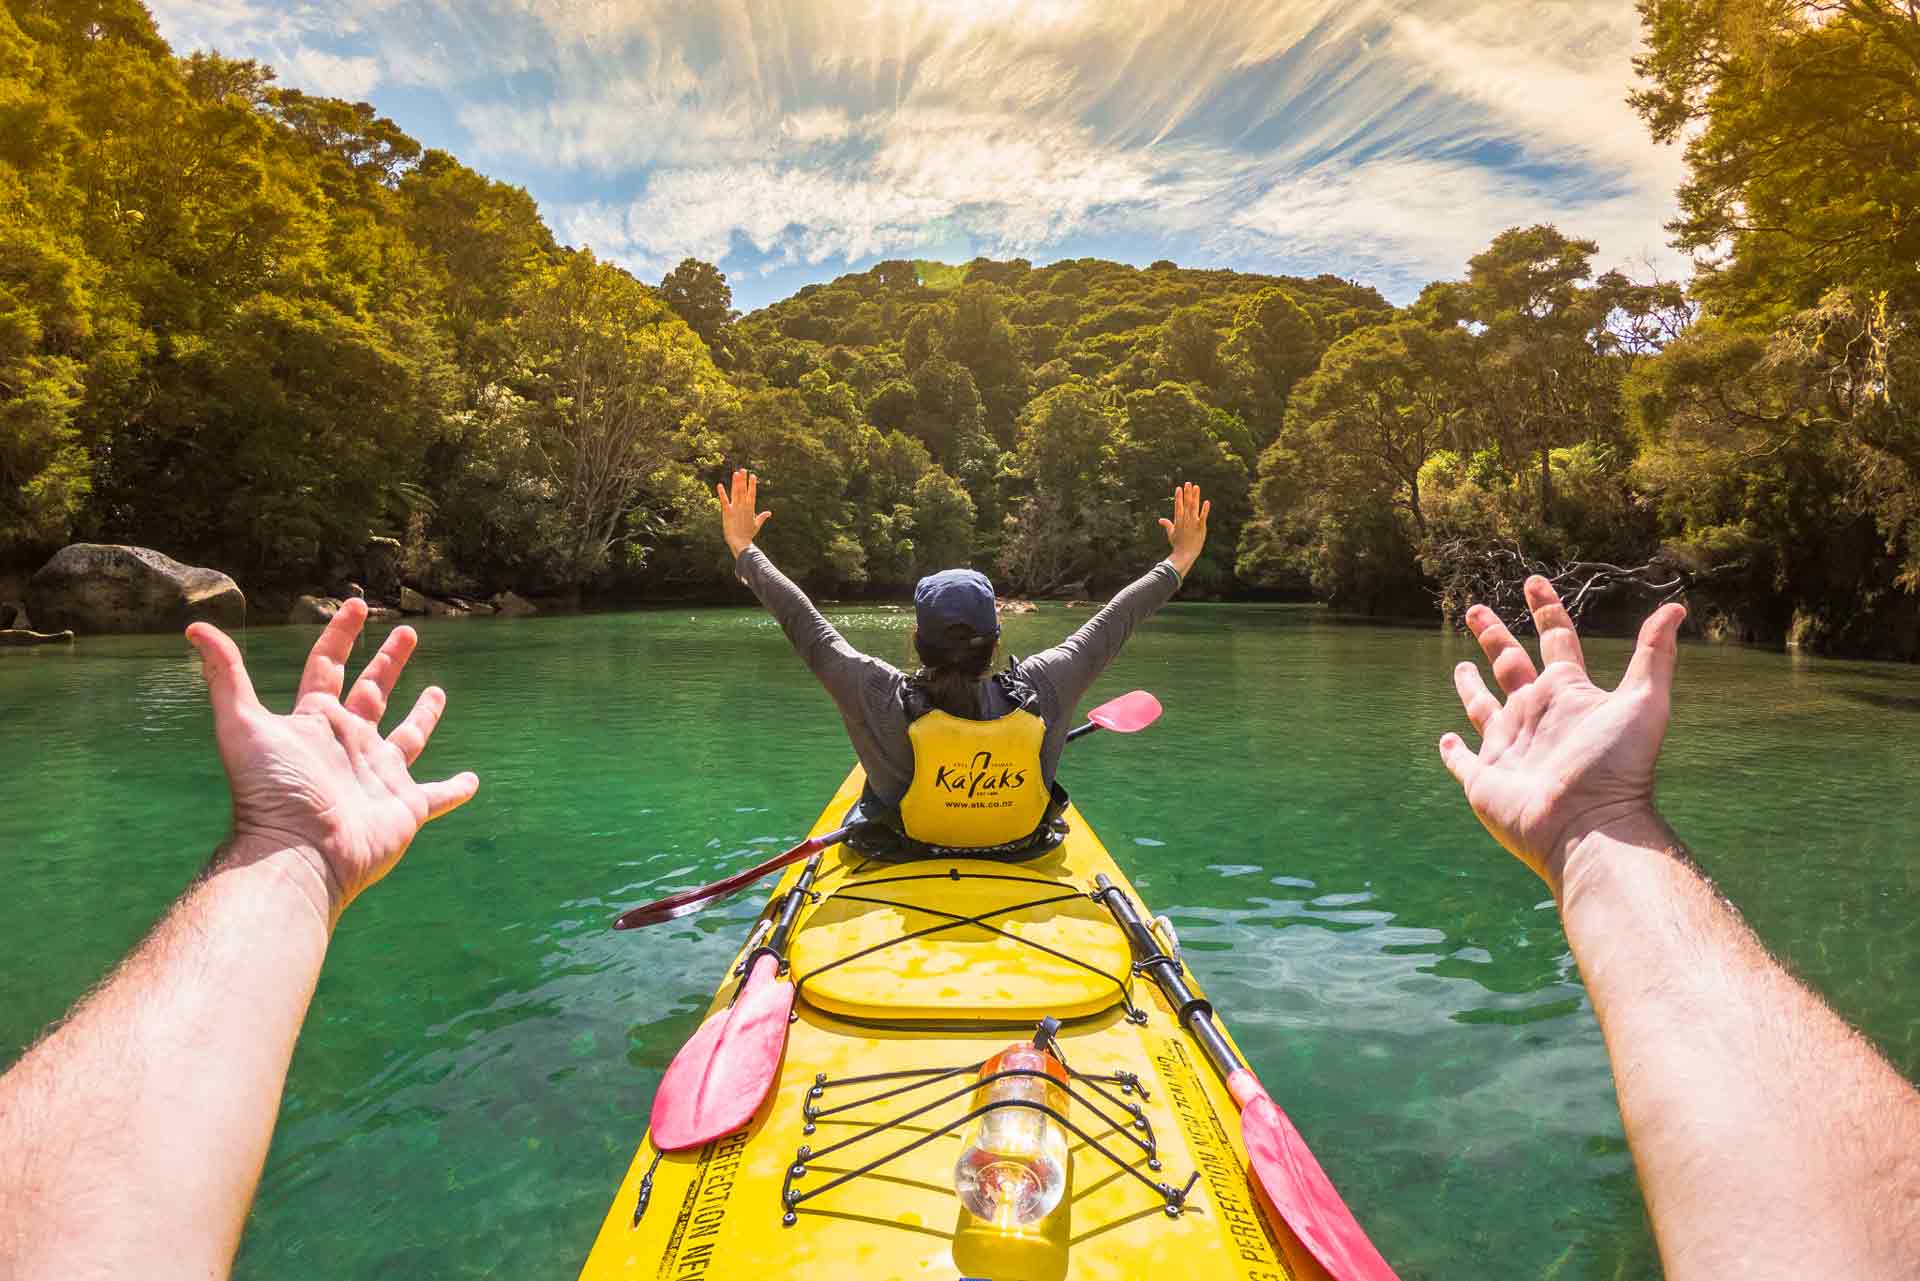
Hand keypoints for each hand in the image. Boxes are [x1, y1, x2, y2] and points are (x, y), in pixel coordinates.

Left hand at [186, 599, 479, 923]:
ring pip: (407, 738)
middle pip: (372, 692)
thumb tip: (195, 626)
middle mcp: (348, 744)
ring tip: (437, 693)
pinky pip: (436, 796)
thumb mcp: (242, 725)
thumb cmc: (271, 791)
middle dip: (388, 661)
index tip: (356, 605)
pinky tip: (472, 781)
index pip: (328, 667)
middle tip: (407, 632)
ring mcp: (377, 775)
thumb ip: (226, 675)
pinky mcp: (404, 807)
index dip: (341, 634)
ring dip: (423, 715)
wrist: (299, 853)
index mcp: (315, 721)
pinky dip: (455, 789)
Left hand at [717, 467, 771, 556]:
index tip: (752, 475)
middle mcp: (743, 506)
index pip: (752, 493)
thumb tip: (769, 513)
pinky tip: (719, 485)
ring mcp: (735, 508)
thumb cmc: (748, 534)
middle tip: (743, 469)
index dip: (752, 484)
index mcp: (750, 508)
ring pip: (735, 492)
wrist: (740, 542)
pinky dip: (721, 493)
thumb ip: (762, 517)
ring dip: (735, 482)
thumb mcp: (757, 525)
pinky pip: (724, 500)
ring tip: (735, 473)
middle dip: (743, 479)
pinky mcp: (727, 512)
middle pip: (743, 490)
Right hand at [1157, 481, 1209, 577]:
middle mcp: (1185, 520)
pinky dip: (1205, 509)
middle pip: (1186, 504)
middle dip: (1187, 493)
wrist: (1185, 554)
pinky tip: (1206, 501)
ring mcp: (1193, 523)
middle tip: (1188, 483)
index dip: (1179, 496)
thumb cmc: (1177, 544)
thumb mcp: (1171, 533)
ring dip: (1195, 497)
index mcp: (1178, 521)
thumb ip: (1167, 524)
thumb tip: (1160, 520)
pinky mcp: (1201, 527)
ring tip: (1196, 487)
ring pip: (1194, 507)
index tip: (1179, 488)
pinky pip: (1203, 517)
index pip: (1178, 506)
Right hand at [1437, 577, 1686, 892]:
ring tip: (1460, 667)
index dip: (1545, 609)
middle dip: (1494, 635)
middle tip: (1474, 609)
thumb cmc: (1616, 767)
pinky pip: (1462, 760)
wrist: (1588, 827)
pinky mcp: (1483, 779)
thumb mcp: (1642, 702)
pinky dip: (1452, 752)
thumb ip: (1653, 654)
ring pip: (1481, 708)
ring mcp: (1508, 747)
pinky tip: (1446, 741)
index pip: (1555, 640)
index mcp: (1566, 693)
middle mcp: (1535, 715)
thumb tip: (1676, 608)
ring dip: (1469, 686)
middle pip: (1510, 665)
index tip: (1534, 582)